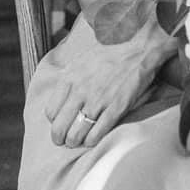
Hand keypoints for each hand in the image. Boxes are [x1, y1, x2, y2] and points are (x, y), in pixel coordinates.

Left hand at [45, 16, 174, 148]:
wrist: (139, 48)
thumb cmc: (111, 51)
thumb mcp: (82, 58)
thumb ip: (69, 77)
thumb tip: (59, 94)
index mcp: (70, 77)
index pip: (50, 112)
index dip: (55, 120)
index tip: (61, 120)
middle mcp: (80, 90)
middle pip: (59, 128)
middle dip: (60, 137)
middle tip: (65, 138)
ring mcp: (98, 101)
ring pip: (75, 136)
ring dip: (75, 142)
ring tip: (78, 140)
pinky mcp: (115, 109)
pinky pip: (96, 135)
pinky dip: (91, 141)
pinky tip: (93, 137)